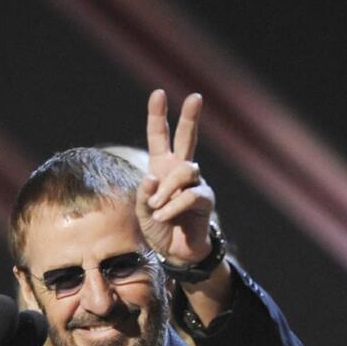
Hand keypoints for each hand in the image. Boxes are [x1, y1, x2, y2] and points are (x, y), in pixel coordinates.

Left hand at [136, 89, 214, 264]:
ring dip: (167, 190)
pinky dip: (173, 207)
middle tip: (195, 97)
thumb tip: (154, 178)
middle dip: (190, 117)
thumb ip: (144, 194)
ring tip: (156, 210)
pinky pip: (189, 196)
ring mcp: (195, 183)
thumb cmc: (158, 228)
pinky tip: (164, 217)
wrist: (176, 252)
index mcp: (161, 168)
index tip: (159, 93)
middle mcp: (180, 171)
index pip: (160, 137)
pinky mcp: (204, 200)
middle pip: (187, 138)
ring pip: (184, 171)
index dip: (158, 115)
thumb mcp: (142, 210)